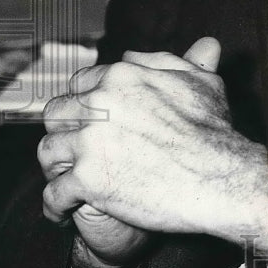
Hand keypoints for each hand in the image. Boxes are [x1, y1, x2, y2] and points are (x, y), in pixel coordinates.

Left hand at [38, 38, 267, 255]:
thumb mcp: (200, 83)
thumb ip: (168, 61)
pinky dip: (54, 206)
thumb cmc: (215, 130)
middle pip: (57, 114)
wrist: (220, 177)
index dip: (83, 103)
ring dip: (55, 168)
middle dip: (64, 132)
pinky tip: (62, 213)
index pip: (80, 84)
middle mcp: (99, 104)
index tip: (87, 122)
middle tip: (73, 152)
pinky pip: (53, 193)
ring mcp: (90, 142)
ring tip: (65, 181)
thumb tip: (134, 55)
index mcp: (121, 77)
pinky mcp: (87, 180)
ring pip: (48, 151)